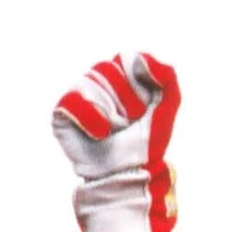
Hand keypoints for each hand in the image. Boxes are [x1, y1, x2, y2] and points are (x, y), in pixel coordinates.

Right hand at [52, 53, 181, 231]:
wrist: (129, 172)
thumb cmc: (148, 140)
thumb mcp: (168, 104)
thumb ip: (165, 74)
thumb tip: (139, 60)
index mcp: (122, 74)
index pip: (127, 59)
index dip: (139, 84)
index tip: (144, 108)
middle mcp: (98, 81)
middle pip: (108, 70)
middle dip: (127, 100)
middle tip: (132, 123)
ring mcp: (79, 96)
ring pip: (91, 85)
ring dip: (112, 112)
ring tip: (116, 131)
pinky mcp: (63, 113)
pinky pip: (72, 102)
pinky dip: (89, 118)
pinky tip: (102, 134)